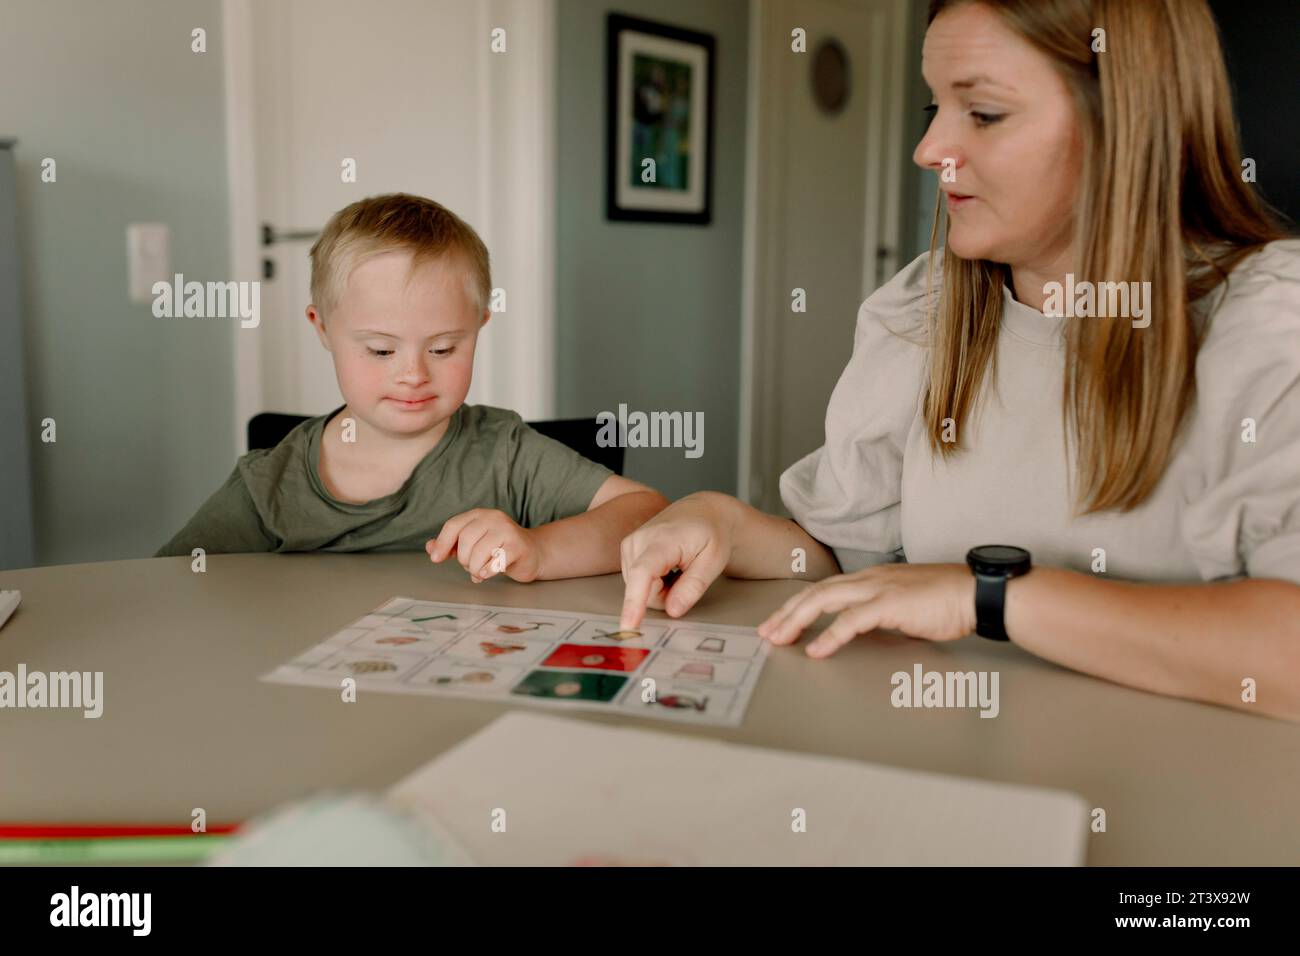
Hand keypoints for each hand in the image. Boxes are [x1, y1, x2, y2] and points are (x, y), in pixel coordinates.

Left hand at [426, 509, 543, 582]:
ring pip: (478, 553)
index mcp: (479, 515)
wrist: (533, 553)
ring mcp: (508, 531)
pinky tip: (490, 572)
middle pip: (465, 540)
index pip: (453, 525)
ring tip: (481, 570)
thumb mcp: (473, 543)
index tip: (436, 558)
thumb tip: (430, 548)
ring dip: (476, 569)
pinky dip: (488, 572)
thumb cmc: (499, 548)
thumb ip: (452, 545)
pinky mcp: (518, 547)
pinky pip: (495, 563)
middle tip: (471, 566)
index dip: (442, 543)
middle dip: (464, 559)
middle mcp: (494, 518)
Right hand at [619, 493, 735, 628]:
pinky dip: (654, 582)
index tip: (628, 625)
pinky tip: (667, 566)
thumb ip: (693, 587)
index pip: (642, 574)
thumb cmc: (710, 534)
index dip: (634, 602)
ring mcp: (630, 544)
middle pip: (644, 590)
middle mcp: (639, 540)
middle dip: (666, 595)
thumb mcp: (714, 561)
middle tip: (687, 575)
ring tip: (678, 567)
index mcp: (663, 540)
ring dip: (661, 588)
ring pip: (639, 589)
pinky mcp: (627, 549)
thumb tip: (673, 610)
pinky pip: (637, 582)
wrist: (703, 512)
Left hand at [757, 563, 976, 656]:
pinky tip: (816, 650)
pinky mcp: (890, 604)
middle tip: (766, 632)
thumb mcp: (906, 606)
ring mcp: (878, 589)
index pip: (824, 589)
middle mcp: (869, 579)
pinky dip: (830, 635)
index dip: (798, 605)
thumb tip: (864, 629)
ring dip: (797, 620)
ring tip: (779, 638)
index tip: (779, 622)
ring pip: (824, 600)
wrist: (977, 593)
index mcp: (872, 578)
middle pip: (815, 593)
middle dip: (786, 613)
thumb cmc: (949, 601)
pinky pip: (851, 621)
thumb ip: (882, 614)